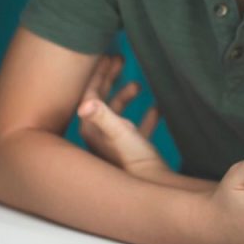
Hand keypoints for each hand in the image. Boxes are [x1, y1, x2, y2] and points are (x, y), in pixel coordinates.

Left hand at [78, 55, 168, 177]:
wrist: (154, 187)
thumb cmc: (135, 161)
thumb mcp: (121, 134)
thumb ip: (103, 116)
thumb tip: (85, 103)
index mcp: (92, 128)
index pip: (89, 93)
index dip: (98, 73)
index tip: (109, 55)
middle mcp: (101, 135)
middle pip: (101, 100)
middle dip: (110, 78)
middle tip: (119, 58)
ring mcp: (116, 143)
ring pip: (118, 112)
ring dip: (126, 96)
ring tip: (137, 84)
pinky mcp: (134, 151)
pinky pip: (138, 127)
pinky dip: (146, 115)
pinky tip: (158, 107)